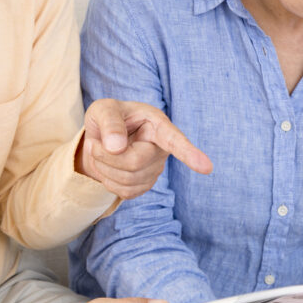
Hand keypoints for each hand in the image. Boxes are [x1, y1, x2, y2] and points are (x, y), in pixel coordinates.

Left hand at [78, 99, 212, 198]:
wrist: (101, 138)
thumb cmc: (107, 118)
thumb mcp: (103, 110)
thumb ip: (109, 122)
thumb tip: (116, 147)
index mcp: (157, 124)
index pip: (174, 140)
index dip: (190, 153)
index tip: (207, 167)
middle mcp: (162, 148)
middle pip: (135, 163)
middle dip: (106, 156)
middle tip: (96, 144)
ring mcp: (155, 169)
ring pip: (127, 180)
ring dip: (103, 168)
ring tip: (102, 153)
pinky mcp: (145, 185)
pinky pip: (124, 192)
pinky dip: (107, 180)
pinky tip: (109, 167)